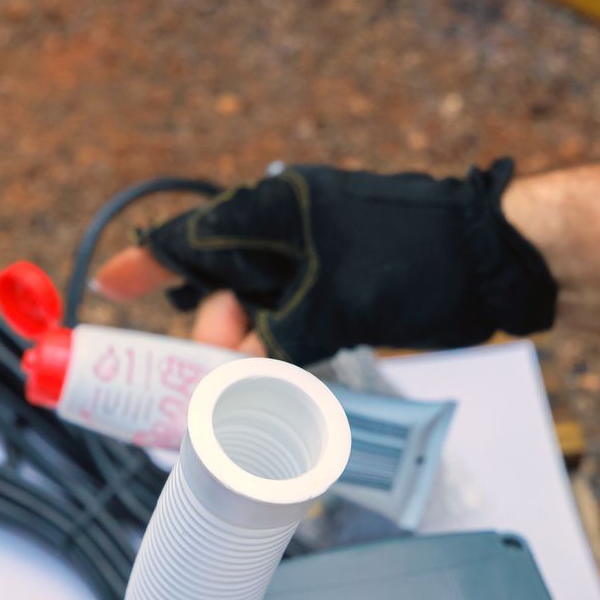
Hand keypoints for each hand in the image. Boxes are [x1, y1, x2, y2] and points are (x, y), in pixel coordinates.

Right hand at [90, 161, 554, 363]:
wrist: (493, 261)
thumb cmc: (418, 262)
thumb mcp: (335, 305)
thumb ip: (273, 344)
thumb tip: (228, 383)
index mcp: (273, 213)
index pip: (188, 240)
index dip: (144, 266)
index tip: (106, 288)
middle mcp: (284, 234)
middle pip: (215, 286)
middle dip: (209, 334)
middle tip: (218, 372)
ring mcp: (310, 265)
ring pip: (251, 314)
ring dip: (244, 354)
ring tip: (251, 386)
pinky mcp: (334, 294)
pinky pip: (285, 328)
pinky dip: (276, 356)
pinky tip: (278, 384)